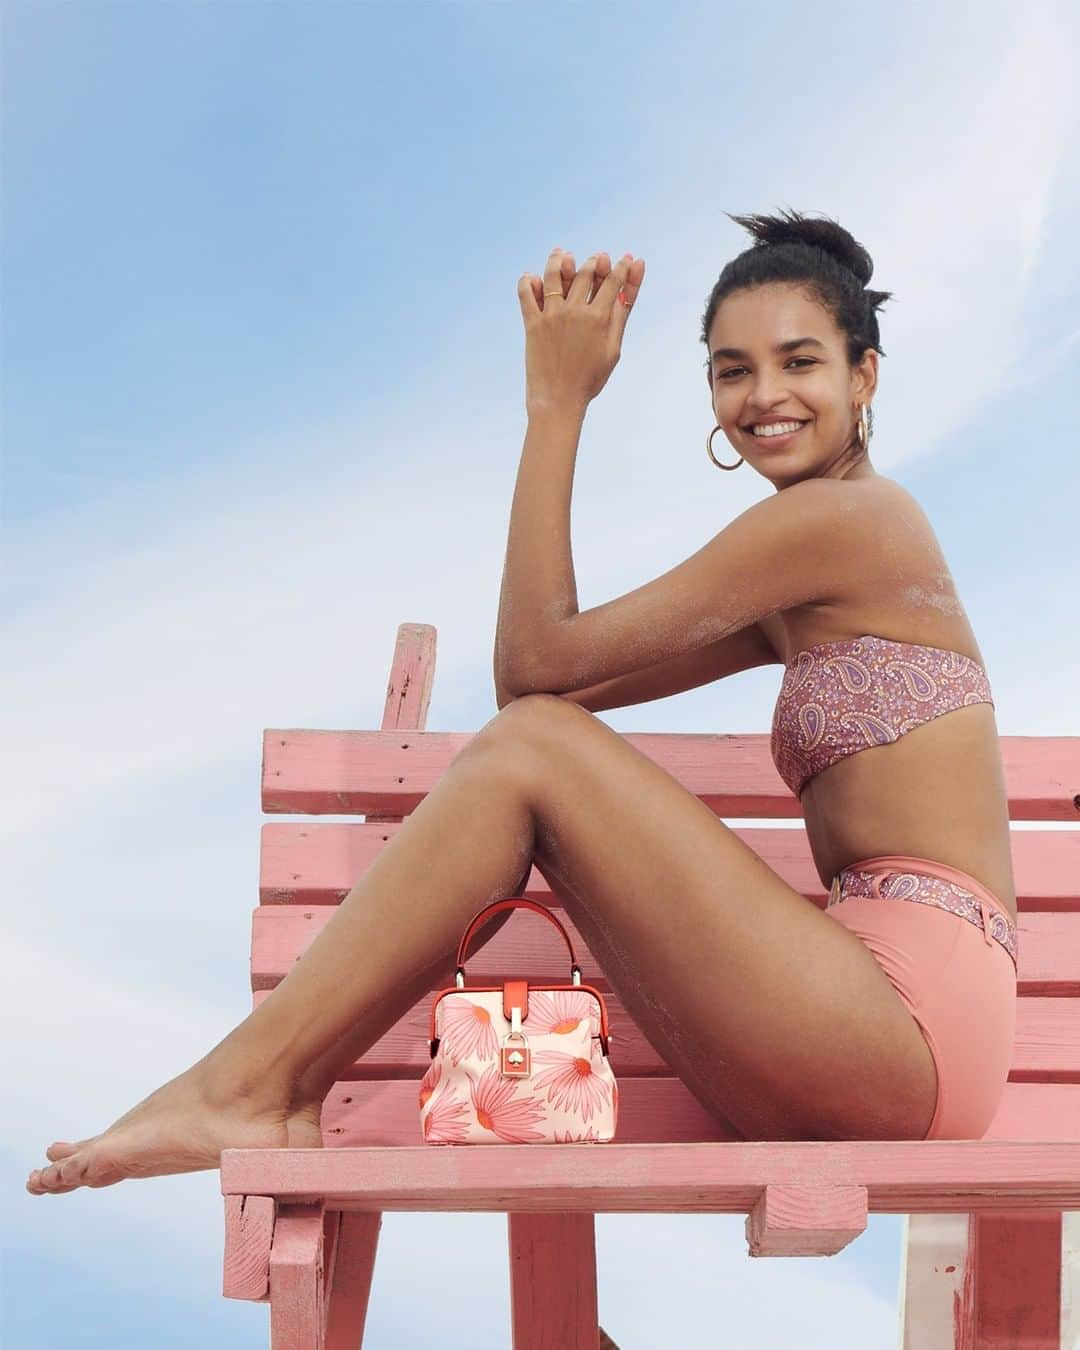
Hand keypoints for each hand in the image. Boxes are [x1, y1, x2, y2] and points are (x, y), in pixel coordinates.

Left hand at [517, 248, 645, 414]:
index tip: (626, 259)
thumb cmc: (590, 378)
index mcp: (598, 318)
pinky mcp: (532, 323)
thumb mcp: (613, 348)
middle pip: (586, 272)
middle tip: (598, 258)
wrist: (558, 401)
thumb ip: (621, 314)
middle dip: (595, 261)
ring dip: (560, 260)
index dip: (622, 267)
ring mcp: (551, 316)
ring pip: (554, 274)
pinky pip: (526, 293)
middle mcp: (574, 311)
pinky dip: (528, 281)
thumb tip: (631, 285)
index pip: (613, 280)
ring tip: (563, 254)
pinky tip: (535, 278)